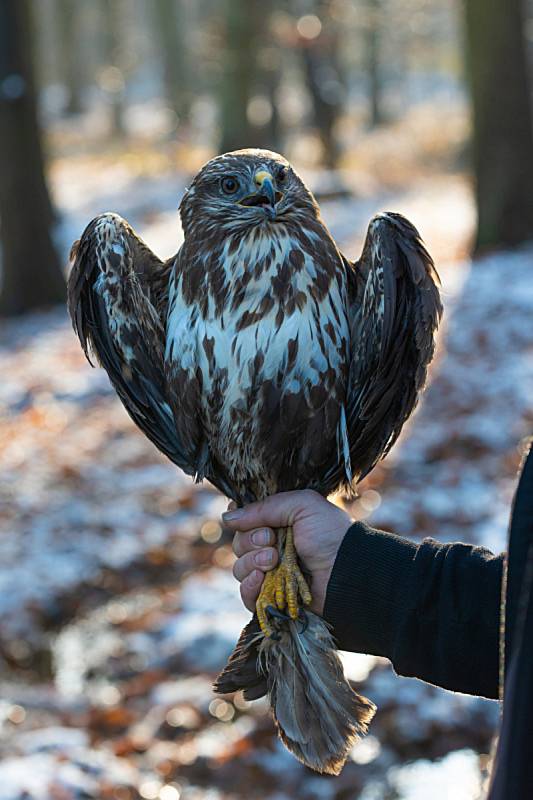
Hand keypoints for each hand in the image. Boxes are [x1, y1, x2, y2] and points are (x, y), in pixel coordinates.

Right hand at [222, 490, 352, 616]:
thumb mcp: (302, 505)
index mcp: (278, 524)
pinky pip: (245, 595)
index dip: (245, 522)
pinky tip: (260, 579)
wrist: (347, 570)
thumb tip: (226, 517)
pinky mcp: (272, 598)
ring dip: (252, 562)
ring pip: (239, 568)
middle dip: (251, 541)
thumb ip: (264, 507)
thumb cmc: (330, 534)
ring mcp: (271, 574)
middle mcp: (271, 548)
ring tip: (273, 561)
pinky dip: (249, 586)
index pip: (245, 522)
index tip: (256, 522)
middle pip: (239, 544)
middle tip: (272, 542)